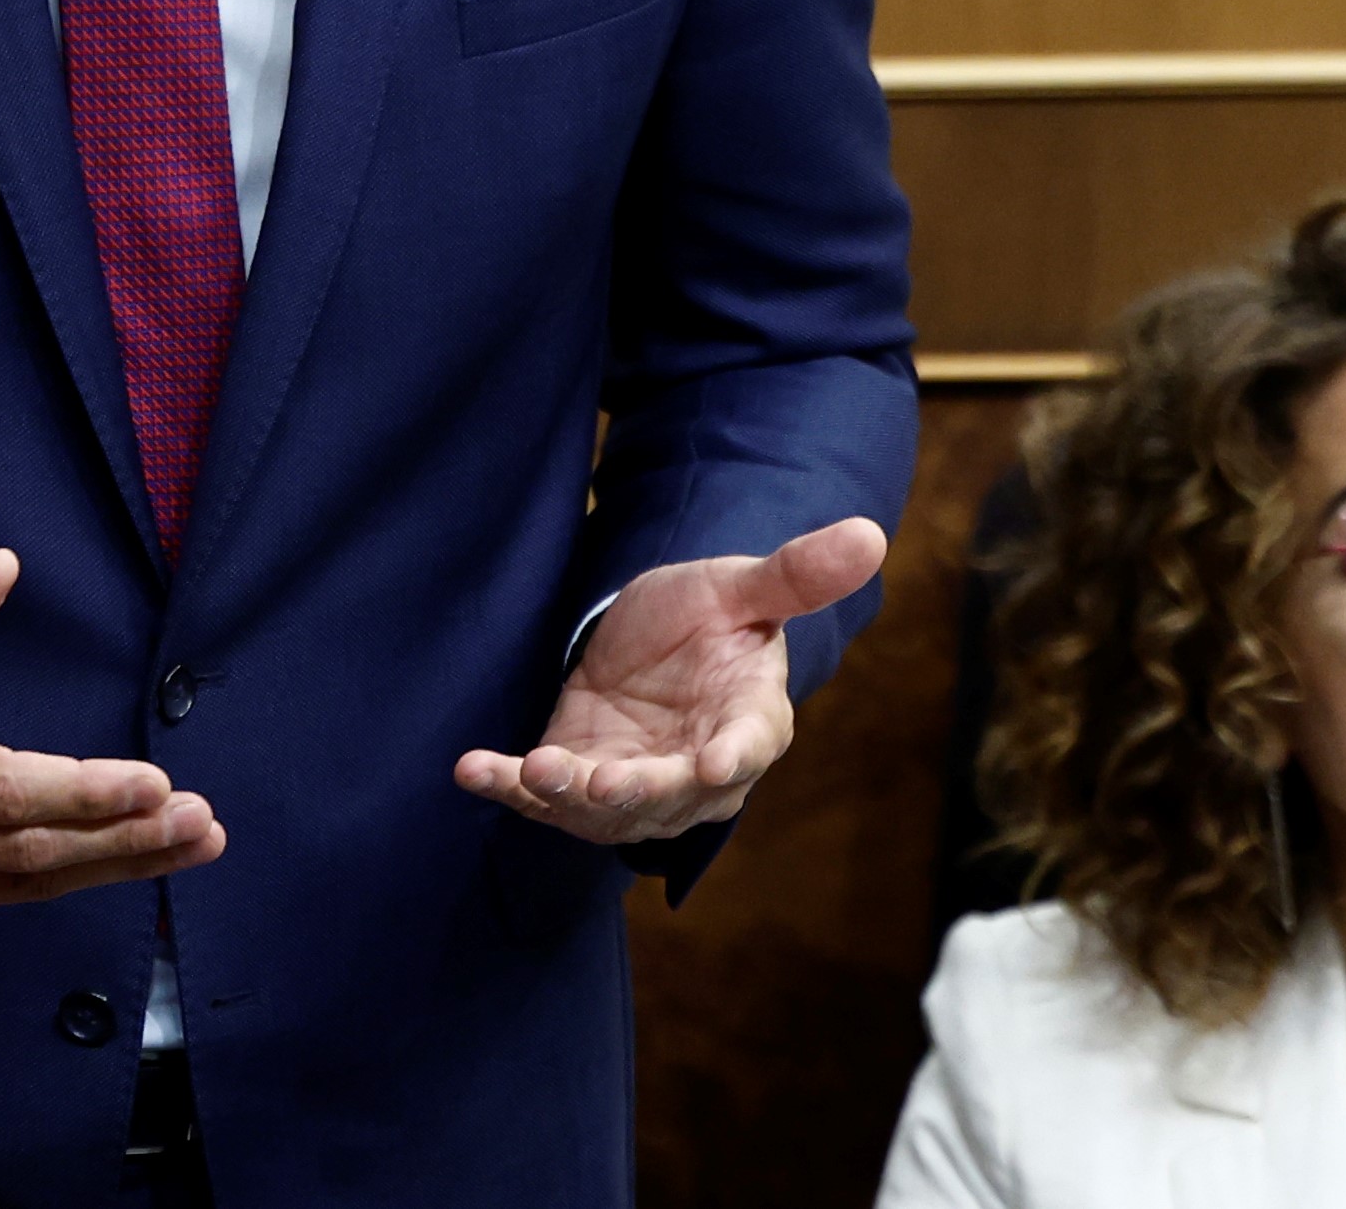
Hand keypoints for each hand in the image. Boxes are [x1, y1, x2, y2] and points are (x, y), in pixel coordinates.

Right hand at [0, 549, 222, 920]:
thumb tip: (2, 567)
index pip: (1, 791)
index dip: (82, 791)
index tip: (156, 781)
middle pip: (28, 849)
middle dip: (123, 837)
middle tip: (201, 821)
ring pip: (28, 882)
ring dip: (119, 864)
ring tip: (195, 843)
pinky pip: (10, 892)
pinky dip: (78, 877)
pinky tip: (134, 858)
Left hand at [454, 518, 886, 846]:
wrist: (648, 644)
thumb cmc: (709, 618)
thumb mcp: (742, 587)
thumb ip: (795, 575)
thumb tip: (872, 536)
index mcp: (748, 722)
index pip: (749, 746)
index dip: (731, 758)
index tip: (713, 764)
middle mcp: (692, 772)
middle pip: (669, 796)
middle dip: (634, 792)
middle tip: (604, 782)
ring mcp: (630, 785)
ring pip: (602, 809)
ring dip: (566, 797)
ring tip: (534, 770)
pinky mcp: (573, 781)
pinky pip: (538, 795)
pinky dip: (506, 786)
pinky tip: (473, 769)